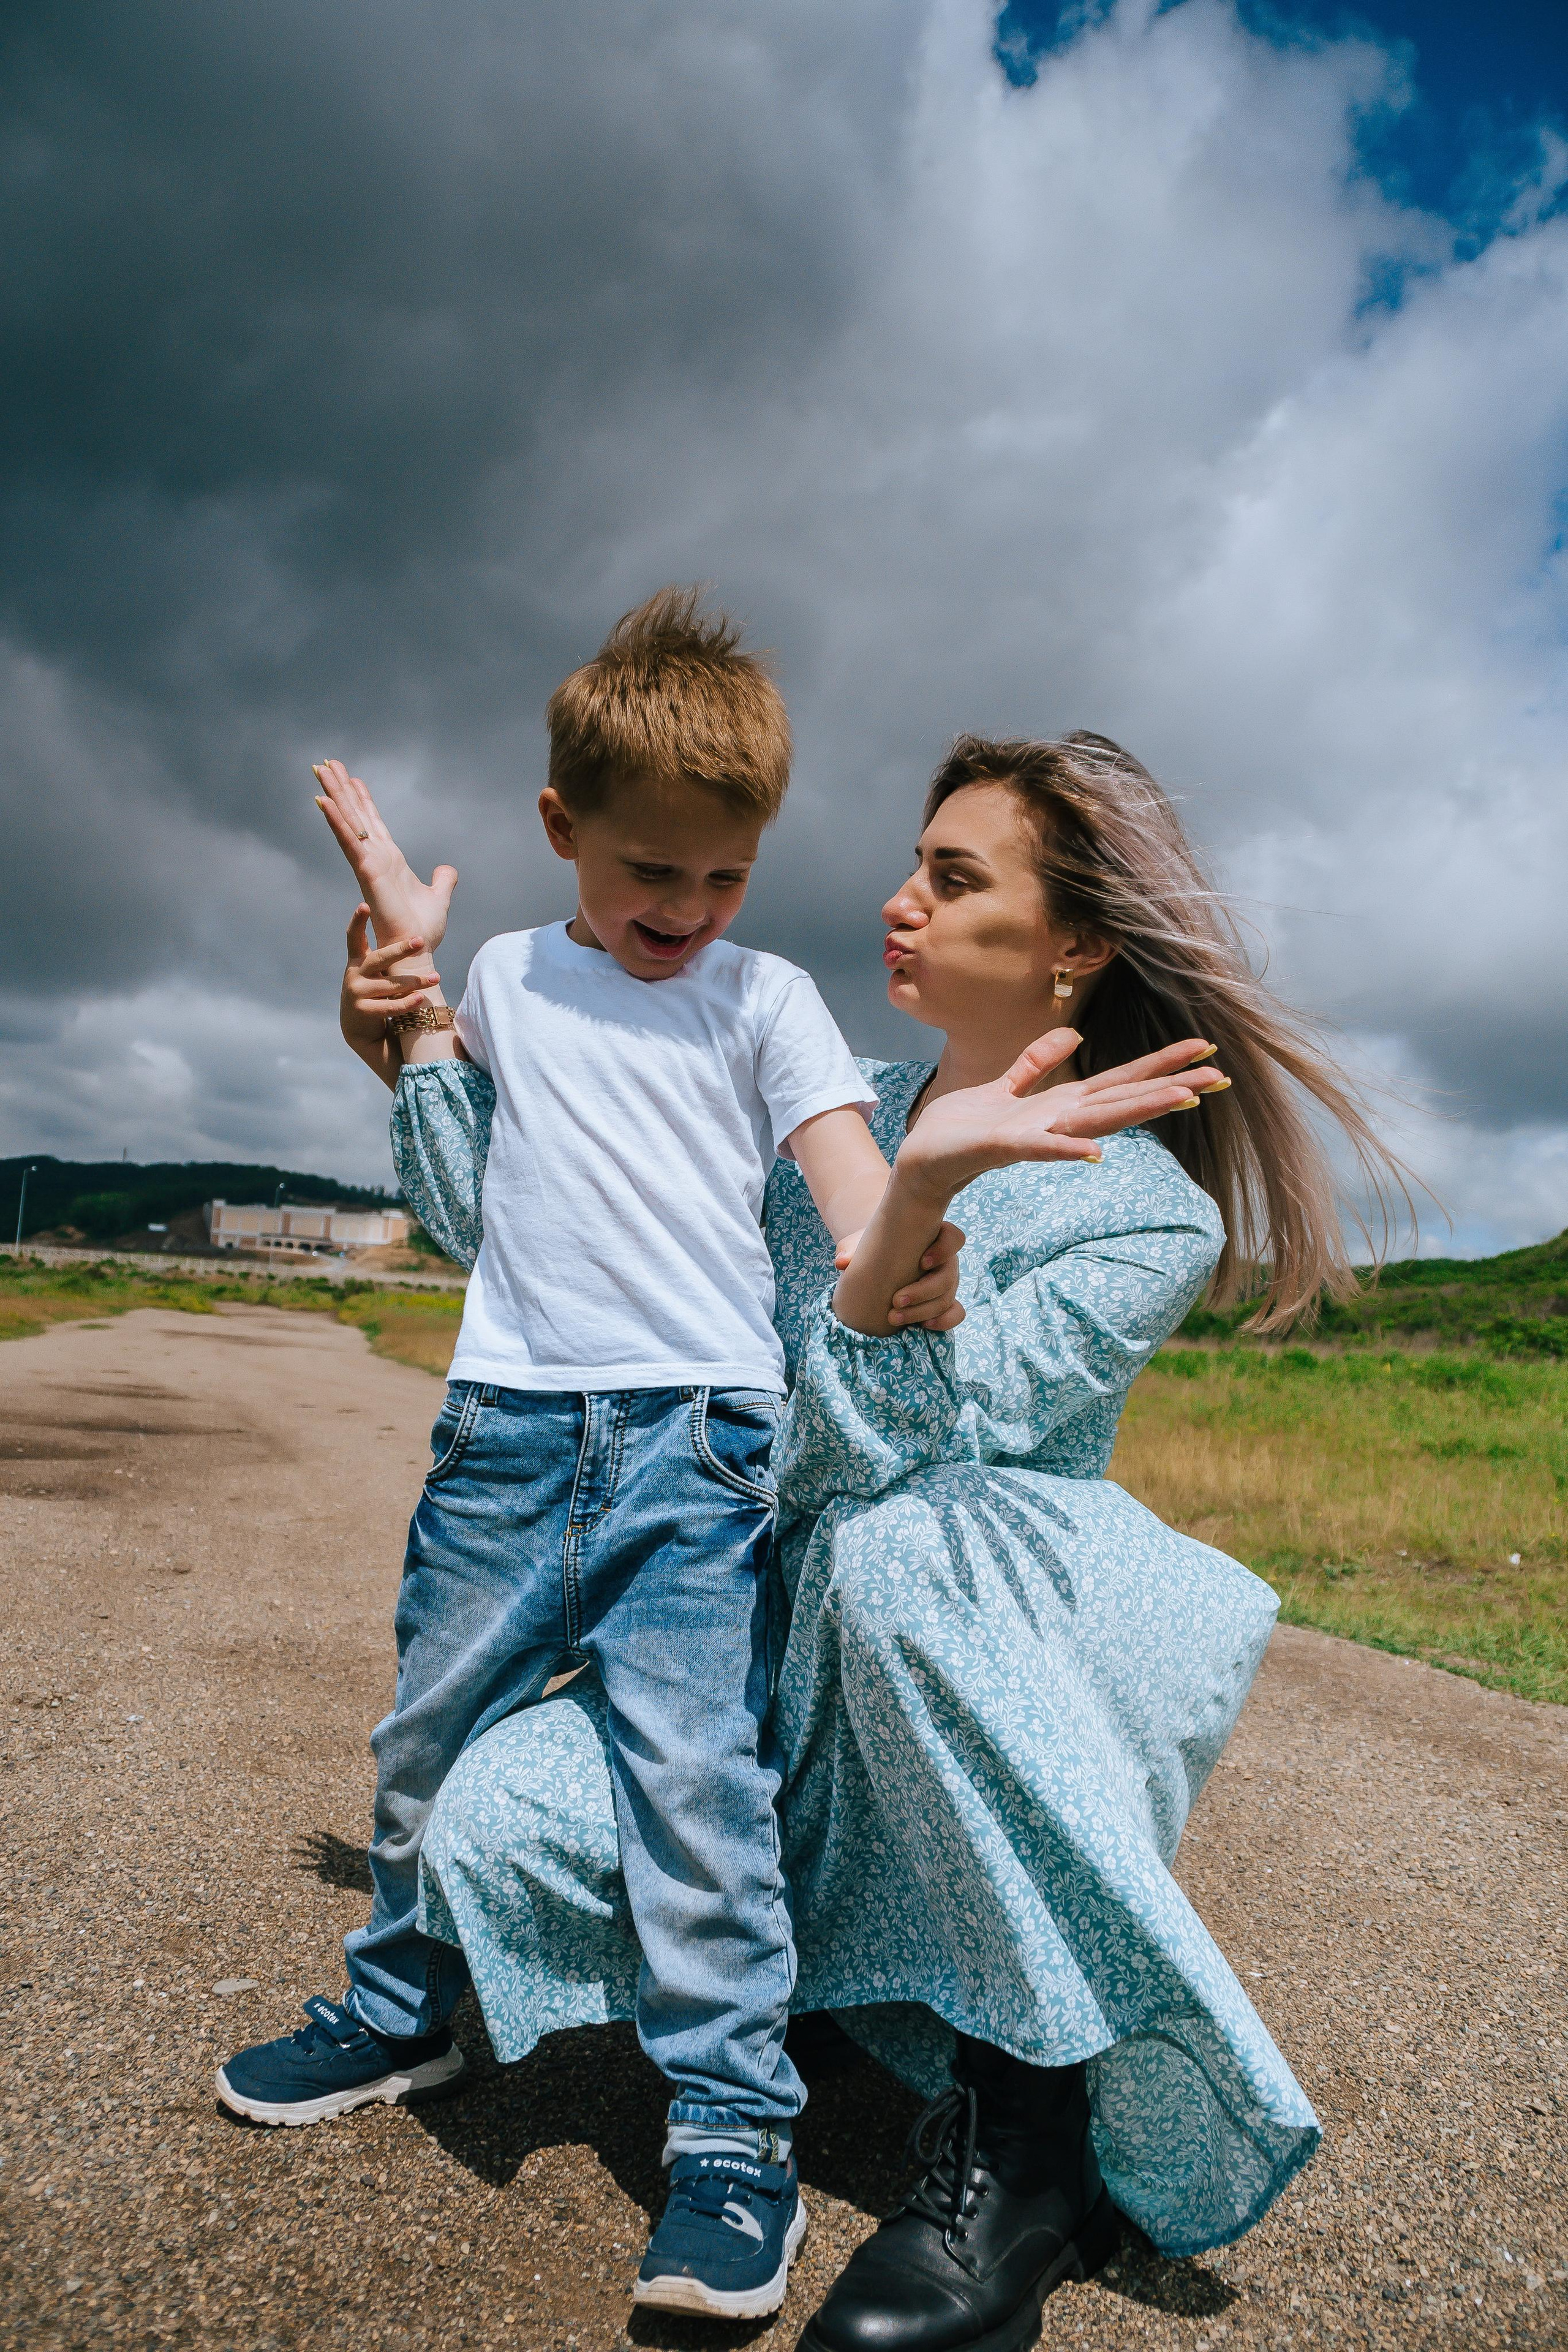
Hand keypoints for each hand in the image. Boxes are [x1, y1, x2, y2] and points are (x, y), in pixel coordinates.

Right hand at [314, 758, 457, 960]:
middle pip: (355, 815)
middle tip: (326, 763)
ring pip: (348, 822)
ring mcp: (368, 864)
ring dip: (334, 795)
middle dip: (342, 789)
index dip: (363, 800)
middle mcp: (375, 858)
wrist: (415, 951)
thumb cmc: (421, 931)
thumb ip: (442, 881)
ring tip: (320, 770)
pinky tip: (324, 801)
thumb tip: (446, 869)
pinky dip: (337, 821)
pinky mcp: (367, 872)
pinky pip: (349, 841)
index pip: (373, 823)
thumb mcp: (439, 897)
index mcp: (389, 860)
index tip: (352, 778)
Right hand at [340, 904, 441, 1050]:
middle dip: (400, 949)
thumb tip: (415, 934)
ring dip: (414, 982)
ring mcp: (356, 993)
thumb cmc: (374, 992)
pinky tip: (420, 998)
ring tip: (435, 978)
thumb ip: (386, 956)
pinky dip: (406, 1003)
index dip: (357, 921)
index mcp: (357, 960)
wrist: (359, 1027)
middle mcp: (354, 974)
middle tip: (420, 940)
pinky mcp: (362, 1012)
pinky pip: (388, 1007)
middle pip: (379, 958)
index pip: (354, 937)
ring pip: (389, 985)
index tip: (365, 905)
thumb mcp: (376, 972)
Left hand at [835, 1221, 965, 1329]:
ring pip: (948, 1298)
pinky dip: (943, 1321)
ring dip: (923, 1310)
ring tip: (895, 1318)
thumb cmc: (872, 1247)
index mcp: (933, 1238)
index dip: (944, 1249)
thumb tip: (842, 1263)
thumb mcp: (861, 1243)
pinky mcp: (945, 1302)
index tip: (922, 1262)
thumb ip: (853, 1249)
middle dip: (923, 1291)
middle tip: (895, 1301)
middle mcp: (945, 1261)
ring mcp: (946, 1283)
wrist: (875, 1262)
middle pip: (949, 1275)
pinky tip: (922, 1327)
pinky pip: (955, 1313)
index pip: (953, 1237)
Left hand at [897, 1033, 1228, 1205]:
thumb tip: (1073, 1037)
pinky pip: (1042, 1148)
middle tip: (1220, 1076)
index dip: (1162, 1065)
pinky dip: (1068, 1148)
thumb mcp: (1004, 1086)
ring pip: (1098, 1120)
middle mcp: (1059, 1120)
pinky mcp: (1006, 1148)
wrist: (923, 1158)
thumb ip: (1036, 1064)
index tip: (1205, 1051)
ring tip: (1183, 1098)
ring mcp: (1038, 1135)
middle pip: (1124, 1098)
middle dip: (1172, 1086)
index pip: (1121, 1081)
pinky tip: (1096, 1152)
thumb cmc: (963, 1128)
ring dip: (1138, 1109)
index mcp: (1061, 1103)